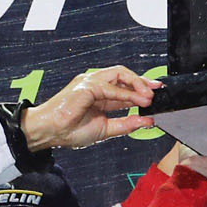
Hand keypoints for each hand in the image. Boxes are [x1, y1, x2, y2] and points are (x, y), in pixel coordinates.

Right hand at [21, 66, 159, 152]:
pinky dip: (126, 94)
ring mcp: (90, 82)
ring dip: (137, 85)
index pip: (124, 86)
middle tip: (156, 92)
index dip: (141, 88)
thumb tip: (147, 121)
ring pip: (119, 74)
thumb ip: (126, 124)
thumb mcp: (106, 129)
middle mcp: (95, 85)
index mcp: (99, 95)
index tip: (155, 93)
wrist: (50, 132)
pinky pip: (110, 87)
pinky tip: (137, 100)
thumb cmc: (69, 130)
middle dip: (142, 81)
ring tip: (148, 98)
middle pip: (124, 75)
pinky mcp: (86, 85)